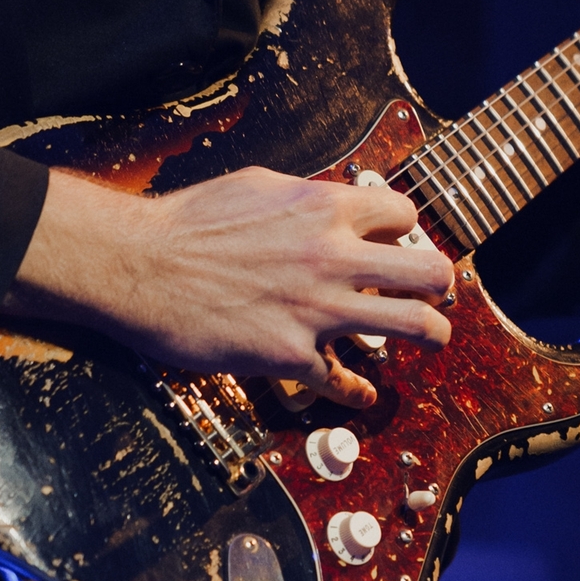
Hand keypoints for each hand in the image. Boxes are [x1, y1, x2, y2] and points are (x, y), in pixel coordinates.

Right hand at [5, 165, 454, 408]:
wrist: (137, 264)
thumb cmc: (187, 223)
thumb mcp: (258, 187)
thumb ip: (308, 199)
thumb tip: (336, 204)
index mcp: (324, 209)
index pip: (405, 216)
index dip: (409, 235)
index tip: (404, 250)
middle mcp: (333, 258)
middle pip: (430, 273)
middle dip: (442, 288)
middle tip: (438, 297)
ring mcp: (318, 311)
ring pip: (413, 328)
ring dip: (430, 336)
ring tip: (431, 340)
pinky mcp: (291, 356)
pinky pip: (347, 383)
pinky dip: (357, 392)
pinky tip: (360, 393)